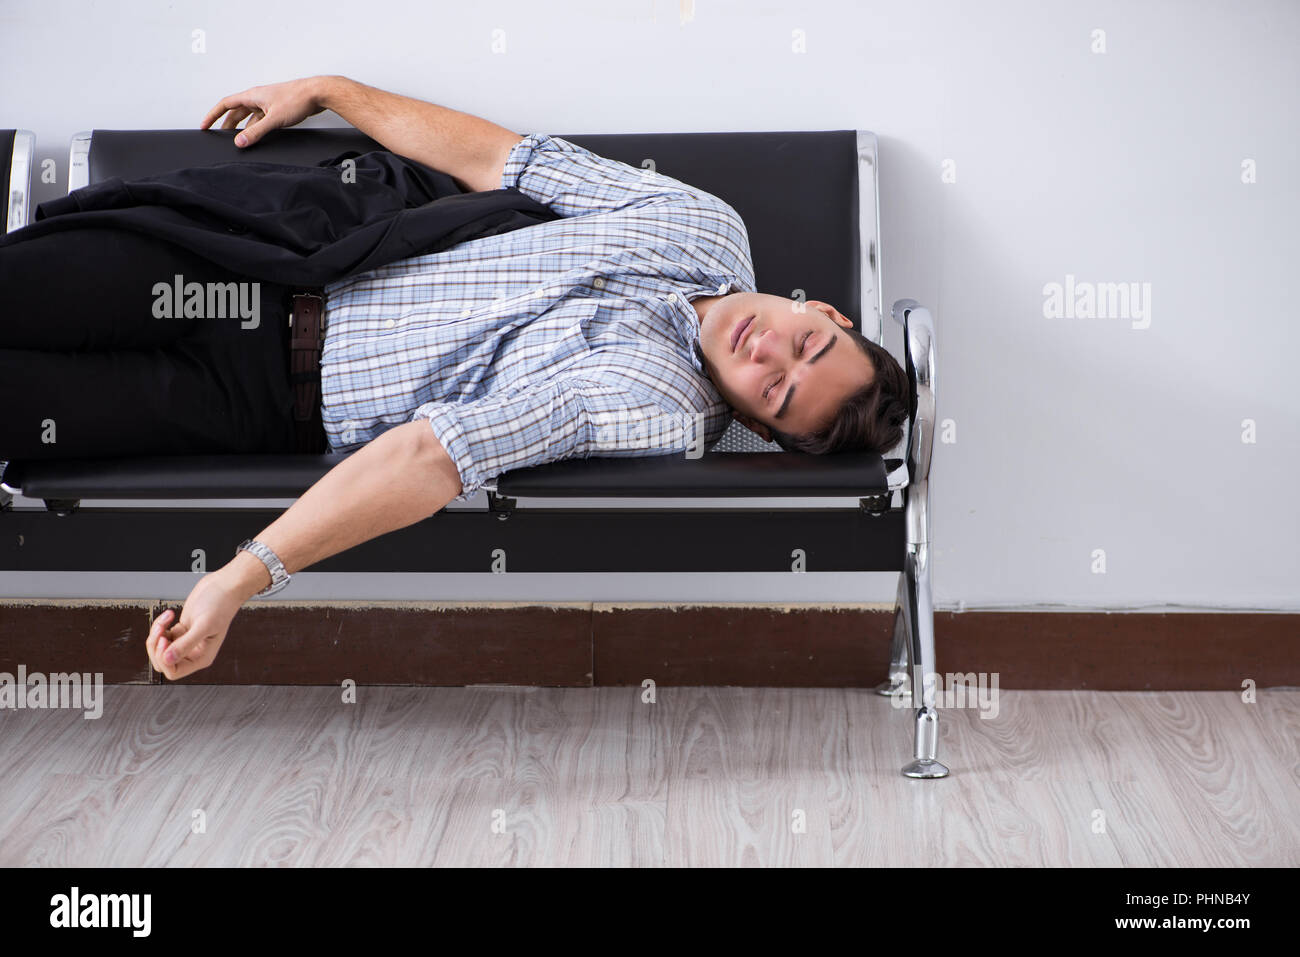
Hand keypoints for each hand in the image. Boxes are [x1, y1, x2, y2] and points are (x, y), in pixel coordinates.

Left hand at [146, 570, 247, 679]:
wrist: (223, 587)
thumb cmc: (221, 605)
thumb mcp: (203, 625)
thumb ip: (185, 644)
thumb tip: (168, 659)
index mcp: (201, 657)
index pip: (174, 671)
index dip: (164, 658)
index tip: (165, 640)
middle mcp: (193, 652)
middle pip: (163, 662)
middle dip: (156, 646)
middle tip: (161, 630)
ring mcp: (185, 641)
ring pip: (160, 649)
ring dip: (156, 634)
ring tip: (166, 619)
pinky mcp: (180, 631)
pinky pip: (161, 636)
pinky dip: (160, 625)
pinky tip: (170, 615)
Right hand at [199, 76, 333, 147]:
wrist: (318, 94)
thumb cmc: (298, 99)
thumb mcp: (274, 119)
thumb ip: (256, 132)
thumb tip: (240, 141)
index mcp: (252, 96)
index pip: (225, 104)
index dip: (213, 115)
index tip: (205, 125)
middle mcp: (258, 98)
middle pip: (236, 111)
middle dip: (227, 123)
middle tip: (221, 137)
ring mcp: (268, 103)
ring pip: (250, 116)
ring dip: (243, 127)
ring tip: (239, 139)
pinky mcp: (278, 108)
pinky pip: (262, 118)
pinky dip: (257, 127)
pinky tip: (259, 135)